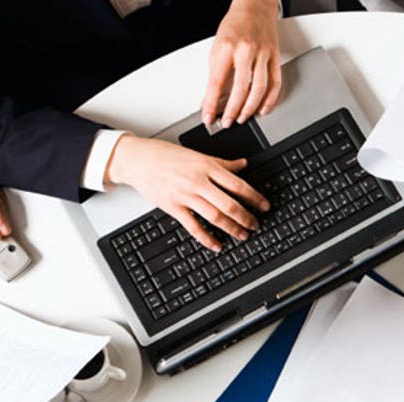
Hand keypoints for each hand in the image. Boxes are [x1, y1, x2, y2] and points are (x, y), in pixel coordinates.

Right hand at [106, 135, 269, 251]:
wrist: (138, 160)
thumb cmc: (166, 156)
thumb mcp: (198, 154)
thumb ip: (222, 163)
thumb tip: (242, 164)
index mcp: (207, 167)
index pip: (238, 184)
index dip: (254, 197)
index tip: (264, 206)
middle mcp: (199, 181)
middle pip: (229, 204)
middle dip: (246, 217)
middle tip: (255, 225)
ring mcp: (186, 196)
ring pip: (215, 216)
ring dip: (232, 228)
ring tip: (242, 235)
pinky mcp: (173, 207)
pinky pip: (194, 227)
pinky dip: (207, 238)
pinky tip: (217, 245)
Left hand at [201, 0, 281, 127]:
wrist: (254, 8)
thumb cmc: (234, 27)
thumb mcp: (217, 48)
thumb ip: (214, 74)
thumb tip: (209, 99)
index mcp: (226, 48)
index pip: (216, 83)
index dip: (212, 104)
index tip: (208, 117)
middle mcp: (246, 51)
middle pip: (240, 89)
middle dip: (232, 110)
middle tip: (227, 122)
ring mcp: (262, 54)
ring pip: (259, 89)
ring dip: (250, 108)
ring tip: (243, 118)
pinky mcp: (274, 57)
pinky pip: (275, 83)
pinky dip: (270, 100)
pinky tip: (262, 109)